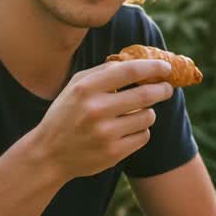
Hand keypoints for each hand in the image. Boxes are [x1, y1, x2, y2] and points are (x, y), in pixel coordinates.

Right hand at [31, 59, 174, 179]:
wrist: (48, 154)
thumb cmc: (66, 114)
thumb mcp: (76, 86)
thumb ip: (104, 72)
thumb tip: (139, 62)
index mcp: (86, 88)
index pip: (129, 71)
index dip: (153, 67)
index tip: (165, 68)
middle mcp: (95, 109)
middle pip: (145, 94)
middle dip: (162, 89)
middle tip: (166, 88)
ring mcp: (105, 133)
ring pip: (148, 116)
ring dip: (147, 113)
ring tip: (135, 113)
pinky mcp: (113, 153)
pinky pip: (143, 136)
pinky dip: (140, 131)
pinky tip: (126, 131)